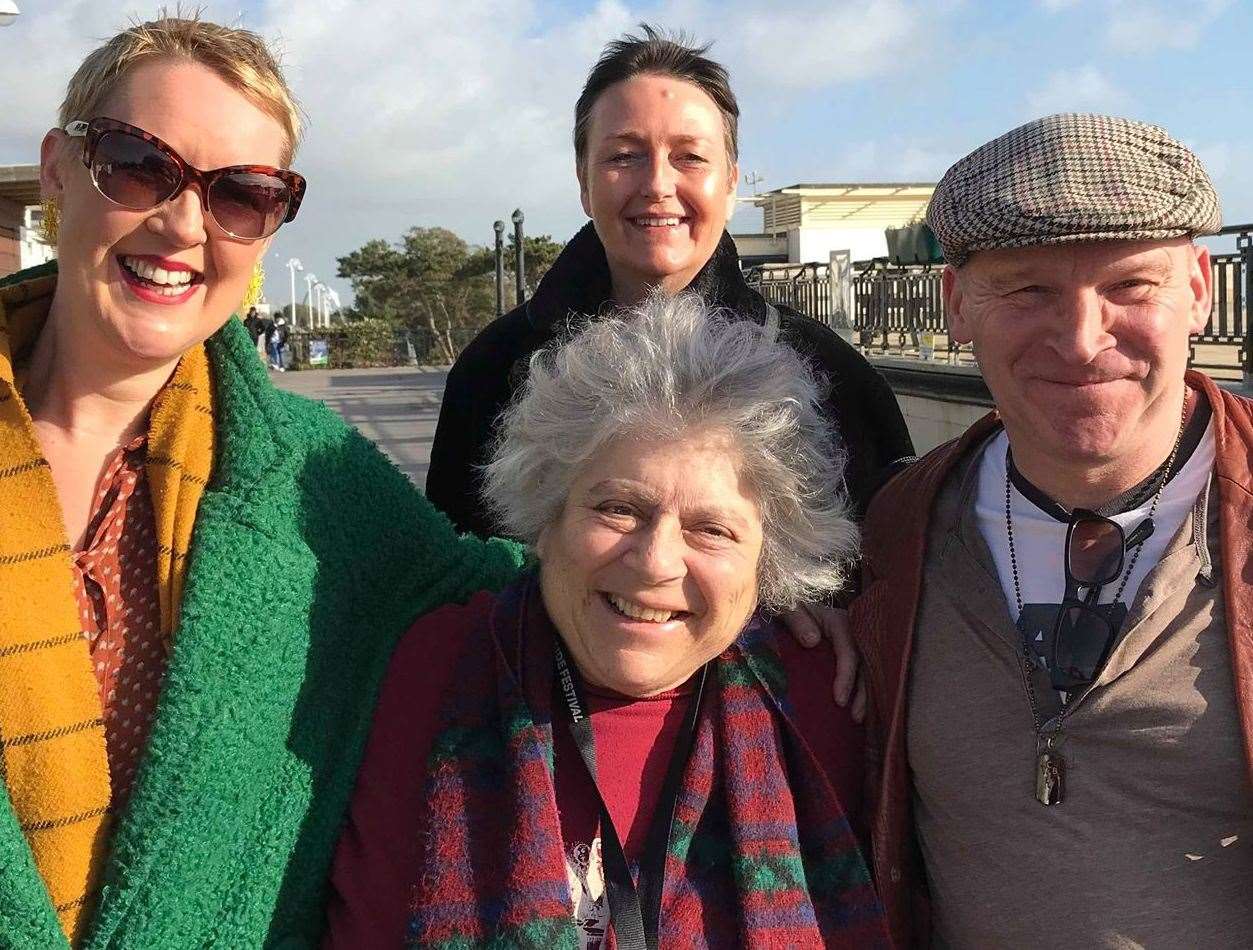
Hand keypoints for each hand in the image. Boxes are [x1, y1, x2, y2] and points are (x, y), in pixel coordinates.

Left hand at [782, 605, 865, 722]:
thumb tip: (813, 641)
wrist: (785, 604)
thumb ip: (797, 620)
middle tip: (856, 716)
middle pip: (866, 663)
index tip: (839, 700)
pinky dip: (860, 690)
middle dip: (864, 691)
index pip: (850, 651)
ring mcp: (852, 643)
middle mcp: (852, 632)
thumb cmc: (784, 604)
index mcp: (839, 621)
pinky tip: (856, 709)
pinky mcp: (848, 654)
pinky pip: (860, 672)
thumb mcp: (787, 607)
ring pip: (868, 670)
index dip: (847, 677)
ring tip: (858, 718)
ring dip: (865, 694)